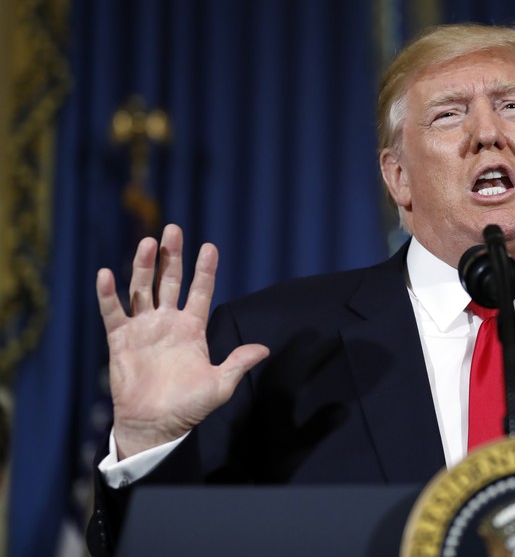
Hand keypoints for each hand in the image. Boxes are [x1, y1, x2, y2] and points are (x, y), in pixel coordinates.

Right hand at [96, 224, 268, 459]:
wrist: (155, 426)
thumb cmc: (188, 407)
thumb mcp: (220, 385)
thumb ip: (238, 363)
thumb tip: (265, 349)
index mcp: (192, 329)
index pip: (200, 291)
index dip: (205, 270)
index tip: (210, 247)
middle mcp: (168, 322)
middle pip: (170, 281)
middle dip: (172, 256)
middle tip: (173, 230)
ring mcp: (143, 329)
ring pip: (142, 289)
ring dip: (143, 266)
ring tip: (147, 243)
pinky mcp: (120, 339)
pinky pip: (113, 312)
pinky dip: (109, 294)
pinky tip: (108, 274)